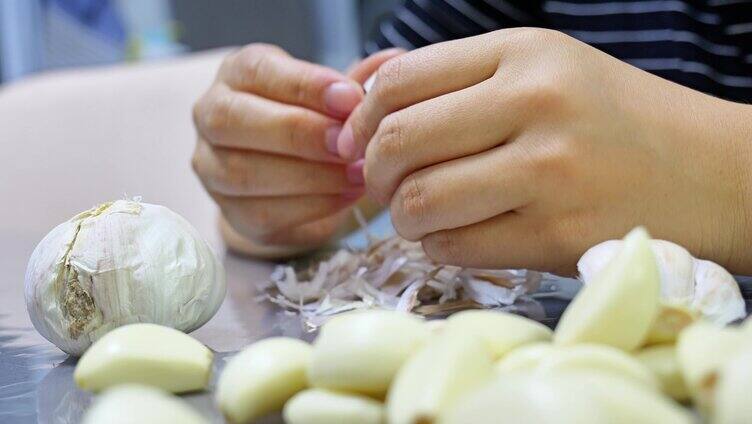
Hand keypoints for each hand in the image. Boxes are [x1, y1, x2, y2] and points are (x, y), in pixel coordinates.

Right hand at [192, 44, 400, 253]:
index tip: (350, 99)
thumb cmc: (313, 124)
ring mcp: (211, 167)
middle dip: (299, 132)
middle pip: (234, 120)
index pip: (258, 71)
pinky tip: (347, 196)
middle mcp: (211, 115)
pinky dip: (313, 206)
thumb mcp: (331, 98)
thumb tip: (391, 62)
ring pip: (245, 172)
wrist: (294, 183)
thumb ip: (353, 83)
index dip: (305, 85)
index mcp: (237, 74)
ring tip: (358, 174)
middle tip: (348, 143)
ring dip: (310, 176)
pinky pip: (264, 212)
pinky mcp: (229, 212)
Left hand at [338, 28, 751, 273]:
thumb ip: (451, 76)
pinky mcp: (558, 235)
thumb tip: (359, 85)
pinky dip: (440, 246)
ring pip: (419, 203)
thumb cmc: (614, 119)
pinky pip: (456, 247)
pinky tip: (460, 234)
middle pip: (398, 142)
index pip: (399, 81)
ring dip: (403, 218)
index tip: (357, 142)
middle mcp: (535, 104)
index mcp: (524, 53)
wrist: (711, 172)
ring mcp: (549, 172)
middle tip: (383, 185)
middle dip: (373, 173)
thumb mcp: (541, 69)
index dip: (360, 118)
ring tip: (421, 213)